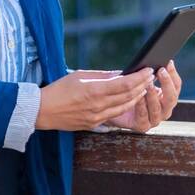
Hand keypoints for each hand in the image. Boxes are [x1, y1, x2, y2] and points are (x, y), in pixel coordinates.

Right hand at [34, 67, 156, 131]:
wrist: (44, 111)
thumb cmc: (59, 89)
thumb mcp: (80, 75)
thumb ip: (102, 75)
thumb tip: (120, 73)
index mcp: (94, 91)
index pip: (124, 84)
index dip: (138, 78)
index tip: (147, 70)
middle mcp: (98, 106)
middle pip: (127, 96)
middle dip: (142, 86)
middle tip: (150, 77)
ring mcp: (97, 117)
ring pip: (124, 107)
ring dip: (137, 97)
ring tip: (145, 87)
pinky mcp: (94, 124)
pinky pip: (115, 115)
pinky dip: (126, 106)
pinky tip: (131, 100)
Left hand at [97, 61, 182, 132]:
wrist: (114, 106)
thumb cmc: (129, 89)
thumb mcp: (140, 78)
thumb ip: (147, 73)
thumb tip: (152, 61)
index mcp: (166, 96)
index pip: (176, 86)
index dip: (173, 74)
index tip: (168, 63)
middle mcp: (164, 109)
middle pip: (172, 98)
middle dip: (167, 84)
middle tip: (160, 71)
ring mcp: (154, 119)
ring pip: (158, 109)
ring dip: (153, 95)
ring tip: (147, 84)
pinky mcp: (142, 126)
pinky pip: (144, 117)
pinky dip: (142, 106)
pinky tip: (138, 96)